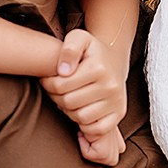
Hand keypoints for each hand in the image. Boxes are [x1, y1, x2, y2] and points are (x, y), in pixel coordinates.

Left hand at [42, 29, 126, 166]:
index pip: (60, 85)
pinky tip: (80, 111)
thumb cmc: (91, 51)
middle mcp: (110, 86)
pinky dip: (85, 125)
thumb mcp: (79, 38)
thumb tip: (64, 71)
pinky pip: (97, 129)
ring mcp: (116, 101)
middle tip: (56, 91)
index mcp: (98, 68)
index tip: (47, 80)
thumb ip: (69, 48)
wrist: (114, 60)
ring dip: (69, 111)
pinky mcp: (119, 113)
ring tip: (67, 99)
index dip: (47, 84)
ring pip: (81, 117)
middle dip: (56, 98)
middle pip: (69, 103)